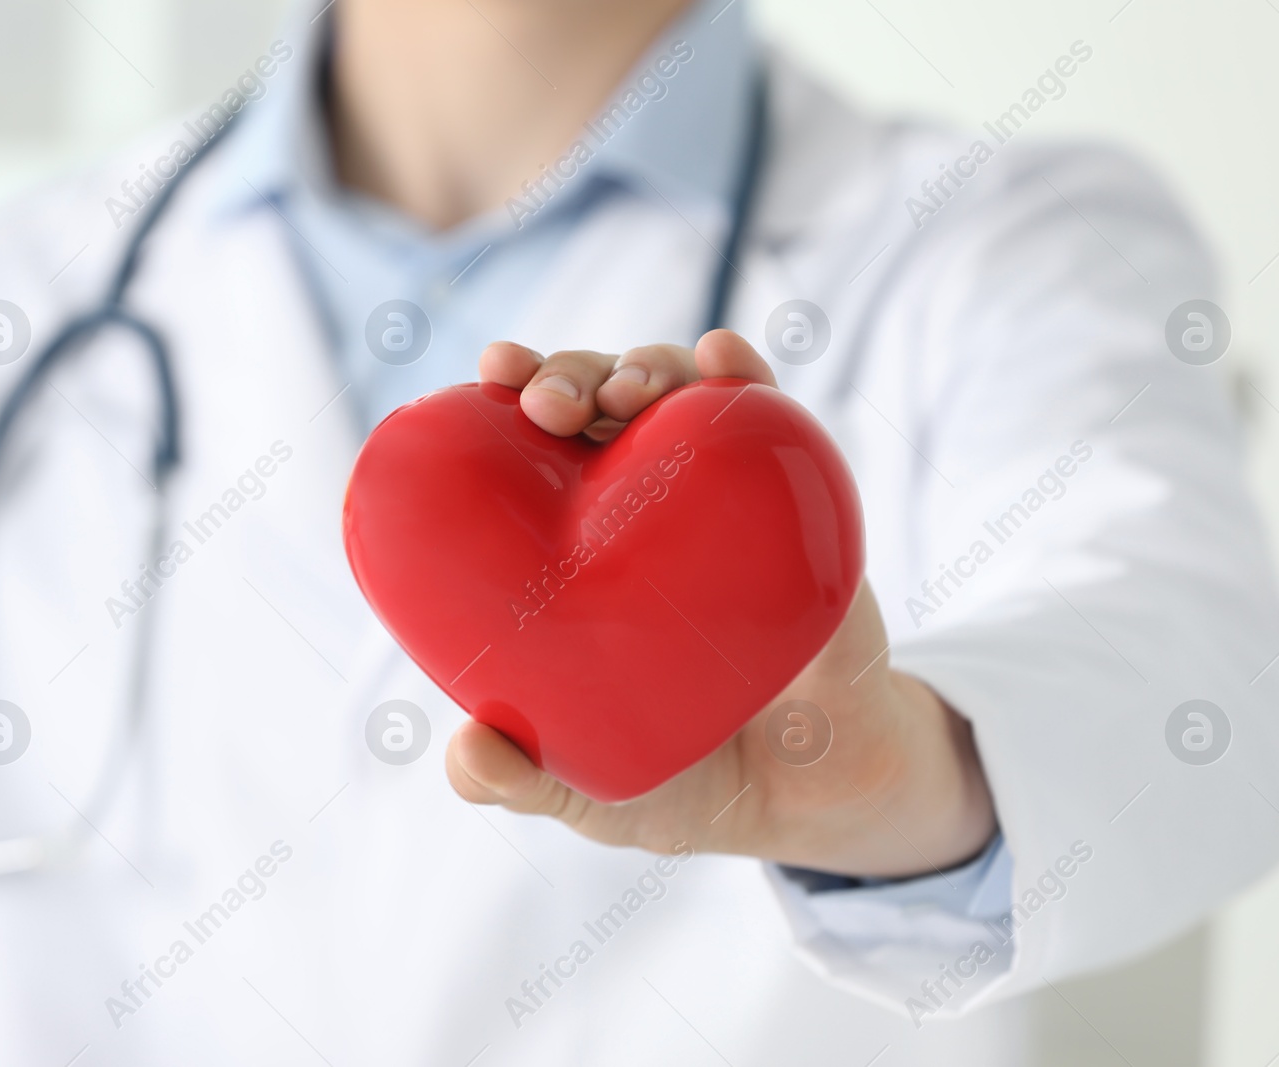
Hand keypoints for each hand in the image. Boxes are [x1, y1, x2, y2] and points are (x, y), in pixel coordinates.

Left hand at [444, 330, 997, 877]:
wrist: (813, 800)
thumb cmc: (686, 777)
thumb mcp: (589, 785)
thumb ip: (524, 778)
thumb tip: (465, 753)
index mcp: (583, 551)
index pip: (534, 455)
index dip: (502, 403)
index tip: (487, 372)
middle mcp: (647, 510)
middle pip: (599, 406)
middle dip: (569, 374)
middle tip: (545, 400)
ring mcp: (722, 501)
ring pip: (678, 398)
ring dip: (646, 368)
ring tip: (626, 392)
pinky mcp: (798, 511)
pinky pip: (771, 425)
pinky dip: (744, 378)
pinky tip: (722, 355)